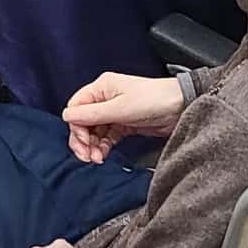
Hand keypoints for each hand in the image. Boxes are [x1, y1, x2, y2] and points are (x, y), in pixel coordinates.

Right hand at [63, 71, 186, 163]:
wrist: (181, 106)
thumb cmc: (153, 100)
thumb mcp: (119, 109)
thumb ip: (92, 114)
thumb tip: (66, 116)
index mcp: (102, 87)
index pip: (76, 108)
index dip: (76, 127)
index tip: (83, 144)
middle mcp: (105, 98)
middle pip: (83, 121)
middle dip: (83, 140)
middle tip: (88, 157)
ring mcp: (115, 111)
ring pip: (94, 132)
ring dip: (93, 146)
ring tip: (97, 159)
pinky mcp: (124, 124)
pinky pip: (106, 137)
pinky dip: (103, 147)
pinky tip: (104, 156)